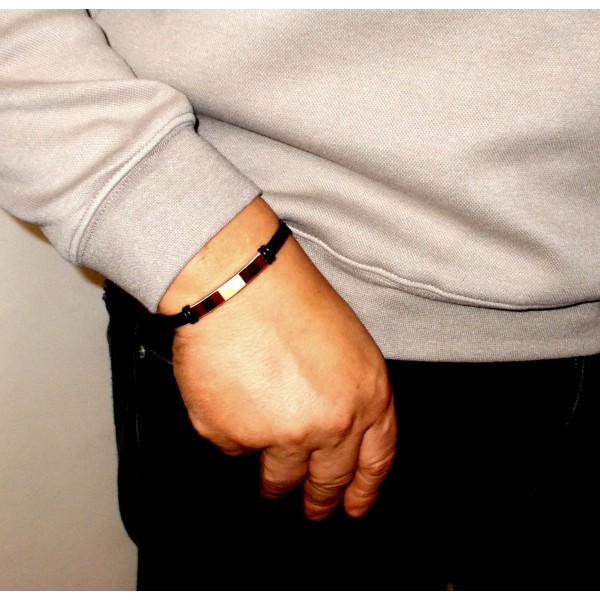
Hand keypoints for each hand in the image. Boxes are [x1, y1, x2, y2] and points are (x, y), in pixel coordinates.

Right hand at [160, 198, 396, 519]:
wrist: (236, 283)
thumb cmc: (288, 297)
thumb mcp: (347, 343)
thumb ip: (350, 393)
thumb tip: (337, 430)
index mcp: (366, 397)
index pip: (375, 460)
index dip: (364, 489)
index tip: (353, 506)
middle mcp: (330, 424)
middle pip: (327, 480)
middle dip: (319, 499)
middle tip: (312, 508)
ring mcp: (281, 435)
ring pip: (278, 476)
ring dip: (274, 479)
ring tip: (267, 466)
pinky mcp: (233, 436)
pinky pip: (233, 447)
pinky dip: (233, 431)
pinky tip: (233, 399)